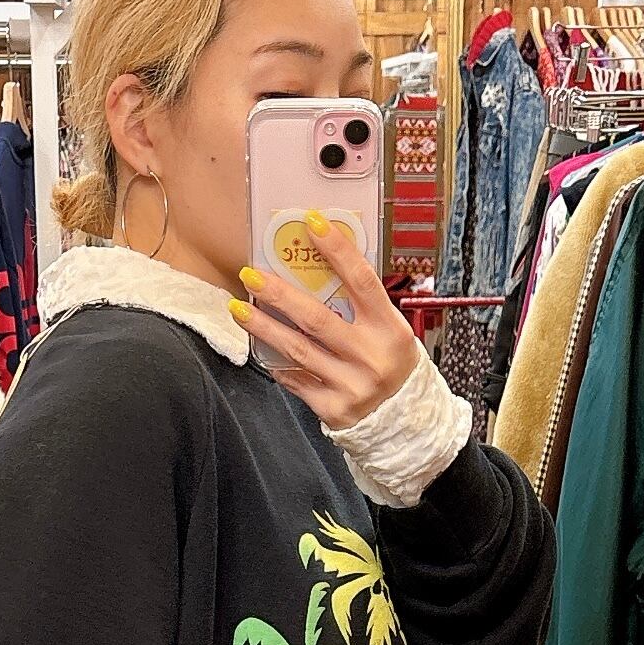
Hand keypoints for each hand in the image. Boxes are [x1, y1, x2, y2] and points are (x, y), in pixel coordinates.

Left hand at [231, 211, 421, 429]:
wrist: (405, 422)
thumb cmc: (392, 364)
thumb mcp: (391, 331)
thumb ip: (362, 306)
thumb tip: (319, 267)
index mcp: (390, 330)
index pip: (362, 282)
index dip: (338, 250)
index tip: (312, 223)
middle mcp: (370, 357)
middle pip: (317, 319)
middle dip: (279, 295)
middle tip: (250, 274)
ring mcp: (351, 386)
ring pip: (297, 351)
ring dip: (263, 328)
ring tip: (238, 308)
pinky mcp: (333, 409)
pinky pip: (297, 381)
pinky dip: (277, 364)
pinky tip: (259, 349)